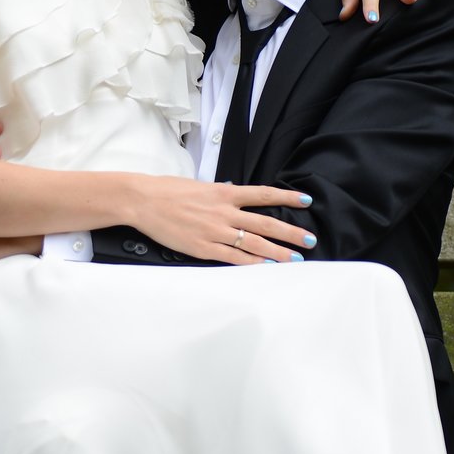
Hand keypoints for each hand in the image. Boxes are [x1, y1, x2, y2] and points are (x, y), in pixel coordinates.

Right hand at [130, 177, 315, 264]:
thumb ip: (221, 193)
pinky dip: (251, 263)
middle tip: (310, 240)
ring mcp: (215, 231)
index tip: (306, 200)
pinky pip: (233, 257)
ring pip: (254, 243)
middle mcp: (224, 212)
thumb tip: (235, 193)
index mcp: (225, 192)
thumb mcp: (200, 186)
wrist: (144, 201)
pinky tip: (265, 267)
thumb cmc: (168, 191)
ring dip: (277, 252)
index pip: (264, 194)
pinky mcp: (203, 248)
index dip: (287, 196)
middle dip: (290, 232)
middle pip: (266, 223)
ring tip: (295, 259)